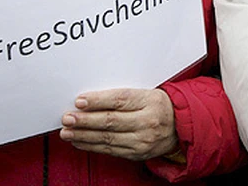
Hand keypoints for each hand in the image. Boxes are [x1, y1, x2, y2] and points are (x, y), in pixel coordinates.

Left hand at [60, 88, 177, 160]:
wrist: (180, 127)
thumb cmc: (159, 106)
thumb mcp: (147, 93)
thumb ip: (123, 95)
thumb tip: (92, 99)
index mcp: (150, 101)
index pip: (120, 100)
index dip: (98, 101)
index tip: (80, 101)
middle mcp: (147, 122)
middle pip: (111, 121)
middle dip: (85, 120)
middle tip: (68, 117)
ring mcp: (142, 141)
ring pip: (107, 138)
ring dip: (84, 135)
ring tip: (68, 131)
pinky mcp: (137, 154)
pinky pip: (110, 150)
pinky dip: (92, 146)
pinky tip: (80, 141)